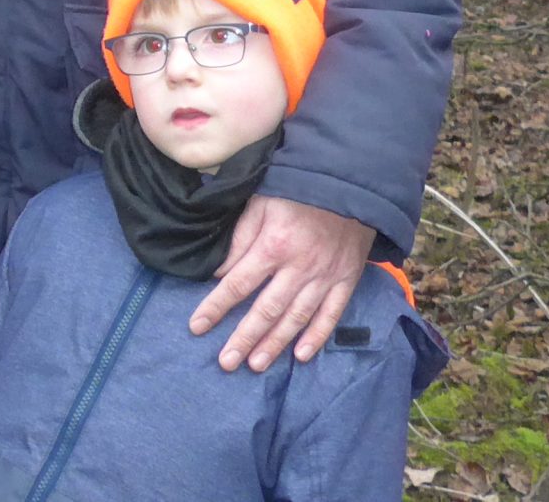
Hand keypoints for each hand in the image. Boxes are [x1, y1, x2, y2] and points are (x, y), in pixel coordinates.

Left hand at [189, 196, 378, 370]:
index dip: (215, 307)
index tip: (197, 327)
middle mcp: (299, 267)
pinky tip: (300, 355)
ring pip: (296, 319)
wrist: (350, 183)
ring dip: (274, 344)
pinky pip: (331, 314)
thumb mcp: (262, 203)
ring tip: (255, 364)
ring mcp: (325, 277)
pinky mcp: (346, 280)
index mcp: (274, 245)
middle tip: (226, 362)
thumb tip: (218, 272)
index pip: (237, 284)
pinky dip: (316, 337)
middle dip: (243, 338)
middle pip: (265, 310)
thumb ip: (240, 238)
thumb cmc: (298, 190)